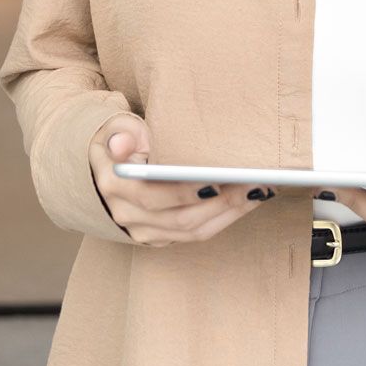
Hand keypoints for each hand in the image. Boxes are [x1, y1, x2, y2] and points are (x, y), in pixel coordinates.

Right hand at [88, 112, 273, 246]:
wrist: (106, 168)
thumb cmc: (122, 141)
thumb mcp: (115, 129)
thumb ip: (122, 134)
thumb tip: (122, 144)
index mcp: (115, 186)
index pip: (153, 196)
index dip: (185, 193)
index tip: (217, 181)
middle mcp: (127, 215)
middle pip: (182, 218)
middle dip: (223, 202)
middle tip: (255, 183)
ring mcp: (144, 231)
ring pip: (193, 231)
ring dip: (230, 213)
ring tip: (259, 191)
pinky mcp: (160, 237)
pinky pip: (196, 234)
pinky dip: (224, 219)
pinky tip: (246, 201)